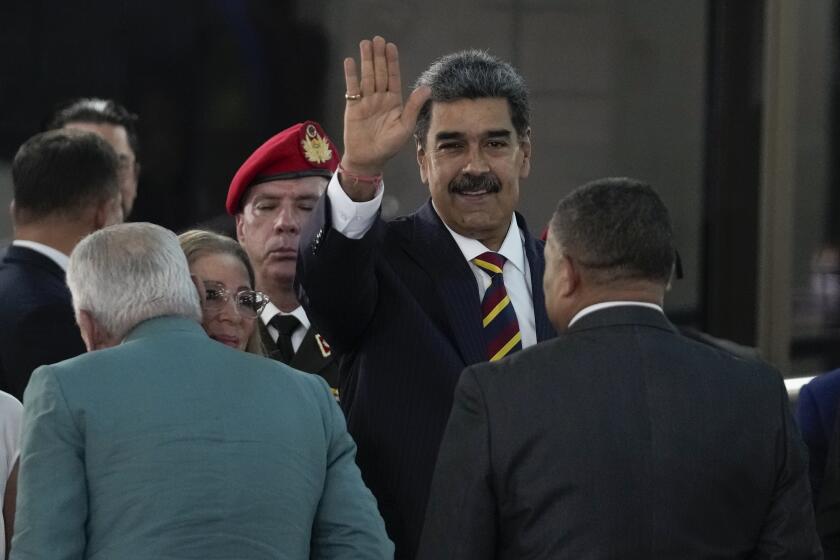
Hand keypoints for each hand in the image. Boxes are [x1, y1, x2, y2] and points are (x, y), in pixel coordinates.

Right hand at [341, 36, 430, 200]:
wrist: (368, 159)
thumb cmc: (389, 146)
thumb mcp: (405, 127)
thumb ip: (414, 107)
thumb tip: (427, 88)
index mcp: (394, 102)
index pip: (393, 77)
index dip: (392, 62)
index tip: (391, 46)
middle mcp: (380, 98)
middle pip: (379, 73)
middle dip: (379, 56)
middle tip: (377, 39)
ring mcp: (366, 101)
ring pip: (367, 77)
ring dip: (366, 61)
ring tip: (365, 44)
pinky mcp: (353, 107)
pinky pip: (352, 88)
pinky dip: (351, 75)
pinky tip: (350, 62)